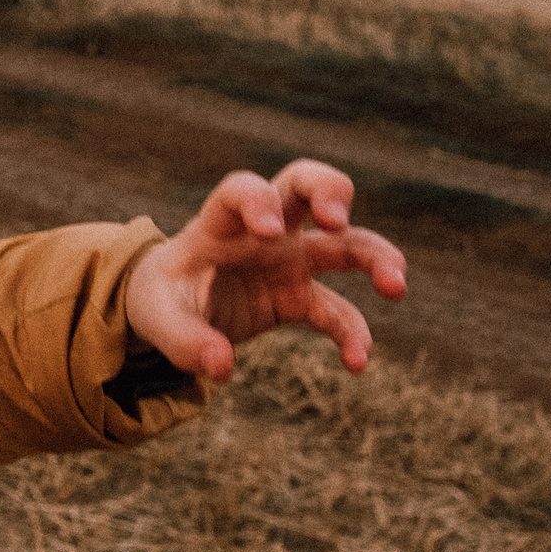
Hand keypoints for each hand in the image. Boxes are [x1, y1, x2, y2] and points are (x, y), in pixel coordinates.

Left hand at [126, 160, 406, 383]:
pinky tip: (357, 362)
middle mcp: (263, 231)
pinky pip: (336, 311)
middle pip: (306, 184)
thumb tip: (221, 367)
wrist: (172, 309)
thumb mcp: (155, 317)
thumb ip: (183, 339)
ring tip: (395, 286)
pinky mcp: (300, 296)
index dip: (258, 202)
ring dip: (374, 257)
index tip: (267, 233)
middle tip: (337, 220)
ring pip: (345, 242)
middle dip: (330, 190)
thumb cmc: (162, 298)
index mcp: (219, 223)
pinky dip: (351, 334)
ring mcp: (289, 259)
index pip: (241, 191)